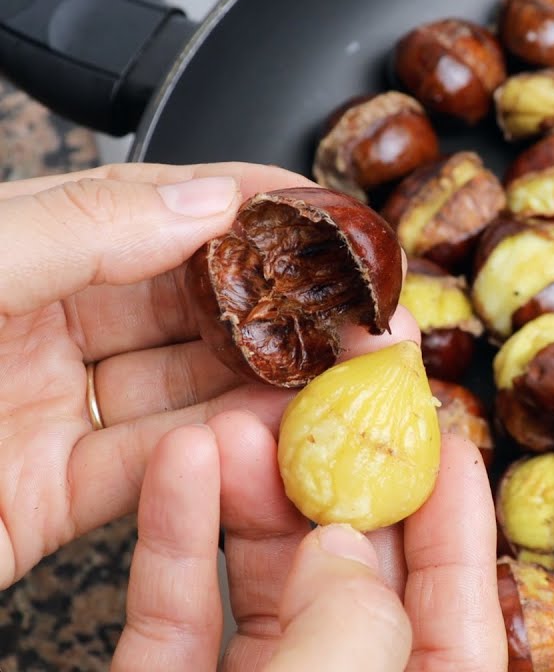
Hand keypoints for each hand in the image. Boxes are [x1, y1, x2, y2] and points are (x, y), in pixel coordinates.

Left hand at [0, 163, 315, 586]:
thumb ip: (71, 231)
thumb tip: (201, 200)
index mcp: (4, 258)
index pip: (151, 213)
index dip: (249, 207)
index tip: (329, 218)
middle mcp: (30, 330)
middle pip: (189, 305)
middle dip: (286, 305)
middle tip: (367, 313)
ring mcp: (42, 417)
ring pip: (186, 391)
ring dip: (270, 388)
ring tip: (346, 380)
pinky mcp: (45, 503)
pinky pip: (151, 473)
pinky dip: (217, 460)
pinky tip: (267, 442)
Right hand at [111, 410, 503, 670]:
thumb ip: (353, 626)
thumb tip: (340, 547)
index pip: (458, 611)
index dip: (457, 520)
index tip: (441, 437)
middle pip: (358, 578)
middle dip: (336, 481)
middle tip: (323, 401)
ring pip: (264, 585)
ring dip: (250, 495)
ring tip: (233, 424)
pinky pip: (176, 617)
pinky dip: (175, 541)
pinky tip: (179, 466)